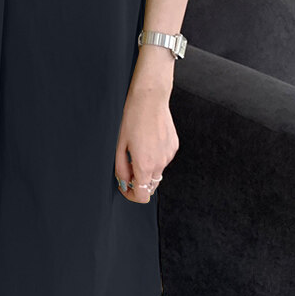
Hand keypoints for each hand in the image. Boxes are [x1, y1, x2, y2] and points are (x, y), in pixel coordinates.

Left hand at [114, 69, 178, 203]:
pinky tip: (149, 141)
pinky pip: (164, 159)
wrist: (150, 100)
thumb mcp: (120, 145)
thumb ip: (122, 168)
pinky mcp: (174, 147)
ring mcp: (169, 155)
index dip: (131, 196)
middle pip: (150, 186)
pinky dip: (155, 157)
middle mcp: (160, 163)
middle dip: (139, 182)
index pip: (142, 196)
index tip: (125, 188)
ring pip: (157, 171)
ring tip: (138, 148)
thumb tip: (124, 183)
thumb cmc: (132, 119)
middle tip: (128, 167)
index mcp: (144, 165)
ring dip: (147, 168)